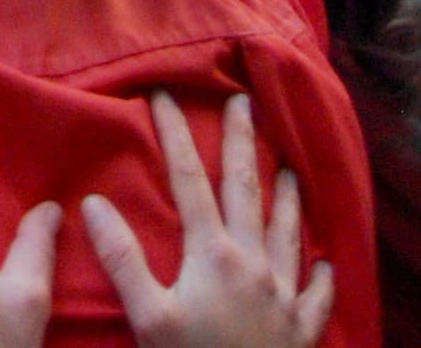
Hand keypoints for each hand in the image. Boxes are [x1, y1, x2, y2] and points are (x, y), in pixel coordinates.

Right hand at [80, 92, 334, 347]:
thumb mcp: (149, 318)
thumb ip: (124, 260)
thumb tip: (94, 203)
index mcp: (213, 254)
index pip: (190, 181)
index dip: (175, 136)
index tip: (164, 95)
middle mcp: (254, 262)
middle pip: (246, 190)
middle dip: (243, 142)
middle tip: (244, 101)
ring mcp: (285, 295)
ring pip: (289, 232)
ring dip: (288, 197)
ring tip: (290, 169)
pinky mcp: (304, 329)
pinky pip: (318, 295)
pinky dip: (322, 275)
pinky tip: (326, 263)